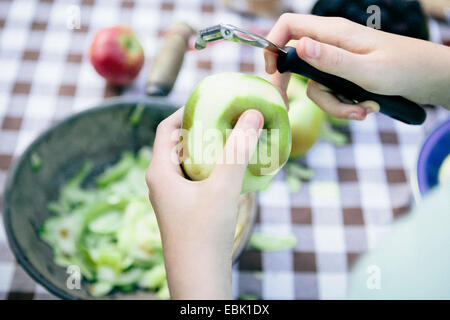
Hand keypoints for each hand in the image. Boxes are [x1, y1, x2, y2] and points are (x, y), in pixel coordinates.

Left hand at [146, 107, 262, 298]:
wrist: (198, 279)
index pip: (167, 128)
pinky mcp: (183, 210)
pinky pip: (195, 179)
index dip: (186, 111)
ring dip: (209, 150)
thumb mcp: (223, 188)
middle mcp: (161, 181)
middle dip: (202, 130)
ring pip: (188, 163)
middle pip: (178, 144)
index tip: (211, 103)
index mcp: (158, 171)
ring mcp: (171, 197)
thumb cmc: (204, 233)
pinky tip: (232, 172)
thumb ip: (237, 150)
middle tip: (228, 121)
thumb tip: (252, 115)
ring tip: (233, 142)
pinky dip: (211, 169)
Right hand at [265, 14, 449, 119]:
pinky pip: (332, 93)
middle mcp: (332, 43)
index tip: (270, 72)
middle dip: (293, 86)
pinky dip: (345, 107)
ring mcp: (339, 60)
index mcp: (334, 32)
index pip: (289, 25)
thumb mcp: (366, 70)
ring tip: (362, 111)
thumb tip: (297, 47)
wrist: (431, 79)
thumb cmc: (405, 69)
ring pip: (316, 85)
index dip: (272, 44)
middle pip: (295, 61)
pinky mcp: (346, 75)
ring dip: (333, 105)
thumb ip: (330, 60)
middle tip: (289, 105)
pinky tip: (367, 109)